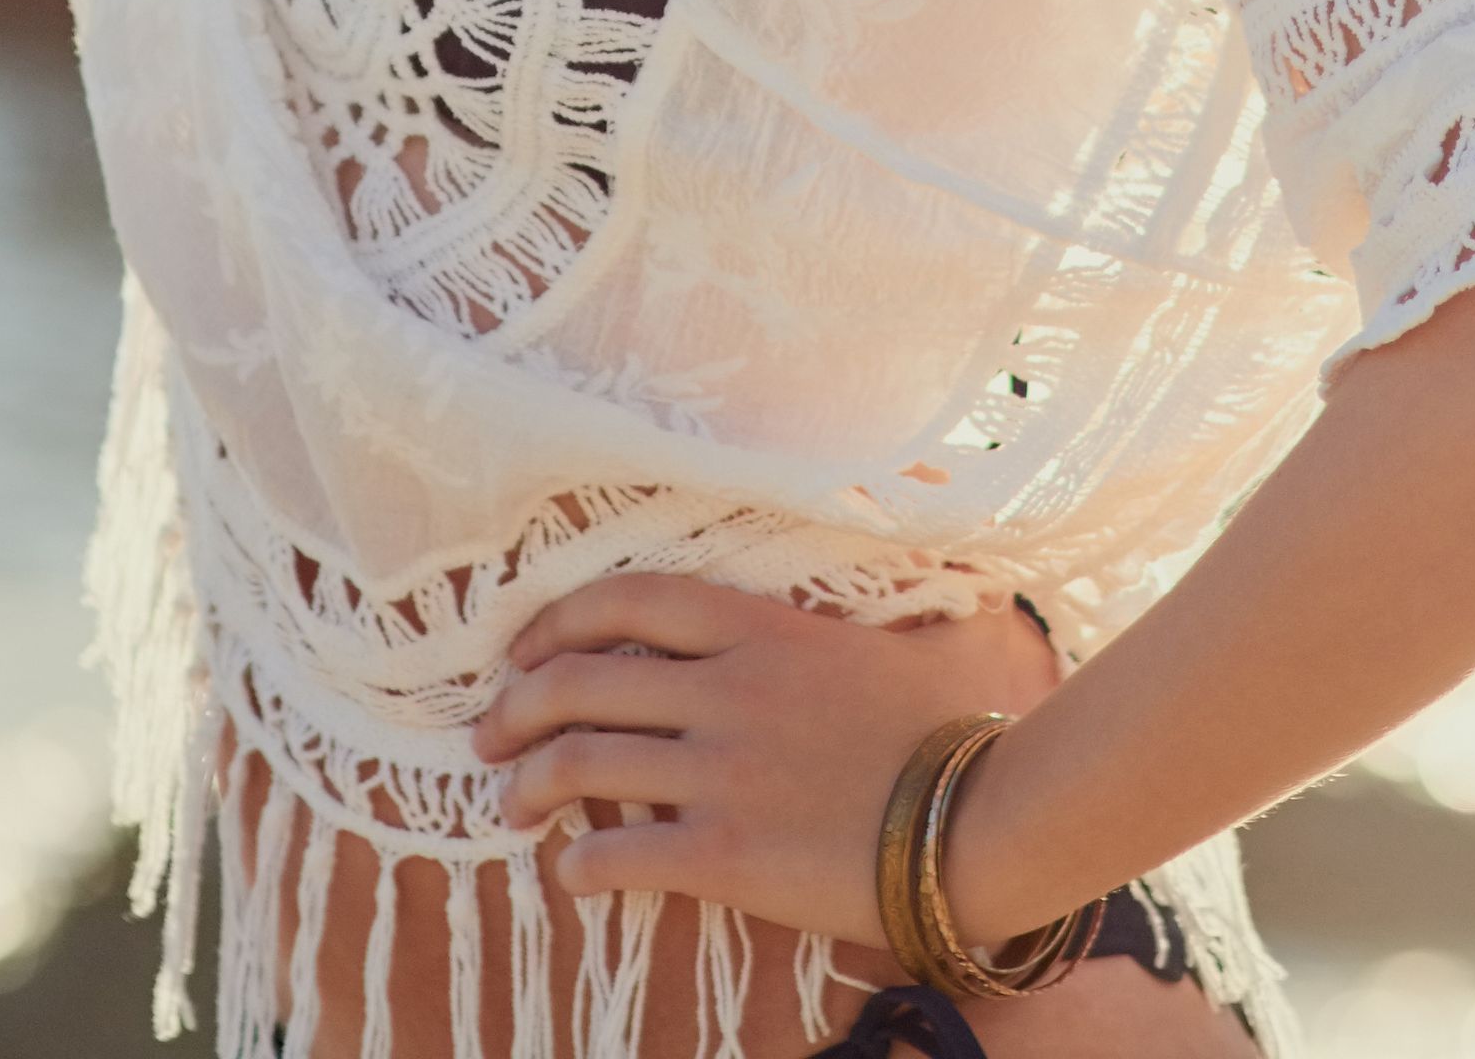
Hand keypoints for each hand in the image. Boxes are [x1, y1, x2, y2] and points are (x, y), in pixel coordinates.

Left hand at [472, 574, 1069, 944]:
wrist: (984, 818)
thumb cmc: (937, 735)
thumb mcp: (866, 650)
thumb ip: (798, 636)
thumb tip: (759, 632)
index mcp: (761, 629)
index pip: (626, 600)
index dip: (555, 624)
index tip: (524, 654)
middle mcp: (728, 689)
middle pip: (578, 682)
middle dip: (514, 710)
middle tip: (490, 739)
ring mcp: (722, 772)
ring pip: (578, 764)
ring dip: (526, 786)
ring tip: (513, 807)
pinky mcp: (724, 854)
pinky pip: (615, 854)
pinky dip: (575, 864)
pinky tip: (573, 874)